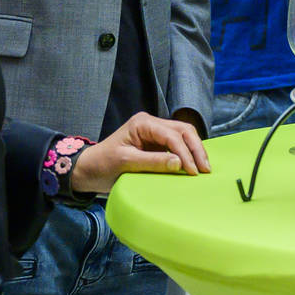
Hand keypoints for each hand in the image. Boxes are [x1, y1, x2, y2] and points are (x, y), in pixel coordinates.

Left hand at [70, 111, 210, 194]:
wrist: (88, 171)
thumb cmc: (102, 164)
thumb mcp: (125, 163)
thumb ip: (152, 162)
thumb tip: (179, 163)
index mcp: (142, 123)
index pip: (172, 135)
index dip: (185, 153)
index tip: (192, 171)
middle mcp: (151, 124)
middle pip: (183, 131)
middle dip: (196, 149)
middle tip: (205, 169)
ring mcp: (154, 133)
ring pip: (184, 136)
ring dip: (195, 151)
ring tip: (204, 168)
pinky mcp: (156, 144)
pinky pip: (177, 146)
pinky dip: (188, 154)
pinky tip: (195, 165)